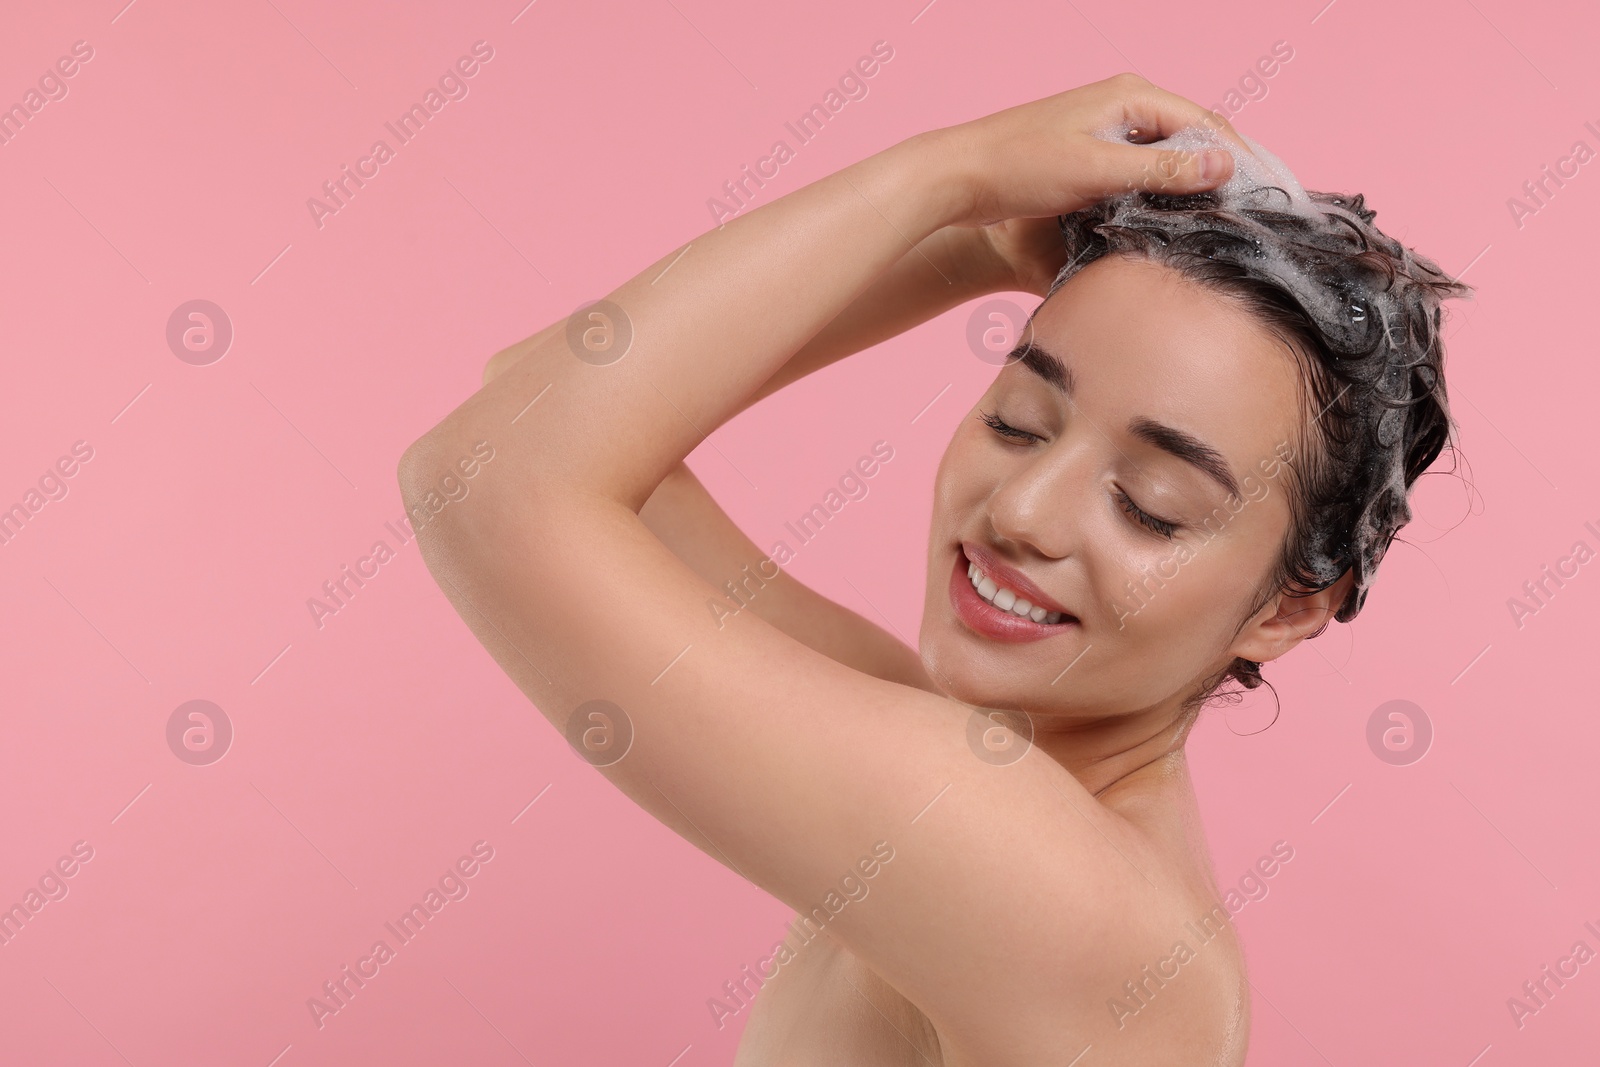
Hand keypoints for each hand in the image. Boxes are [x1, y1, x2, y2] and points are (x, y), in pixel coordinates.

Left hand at [929, 73, 1254, 230]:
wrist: (960, 177)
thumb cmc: (1020, 166)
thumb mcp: (1096, 171)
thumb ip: (1160, 172)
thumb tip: (1224, 166)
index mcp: (1132, 96)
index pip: (1206, 125)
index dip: (1240, 159)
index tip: (1267, 196)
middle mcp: (1125, 106)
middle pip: (1192, 139)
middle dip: (1222, 171)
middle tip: (1252, 214)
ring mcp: (1108, 131)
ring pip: (1168, 158)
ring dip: (1192, 186)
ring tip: (1222, 222)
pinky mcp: (1092, 157)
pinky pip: (1142, 173)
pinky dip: (1162, 193)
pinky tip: (1173, 222)